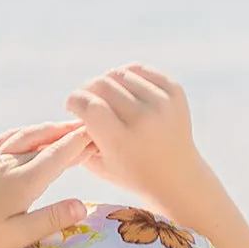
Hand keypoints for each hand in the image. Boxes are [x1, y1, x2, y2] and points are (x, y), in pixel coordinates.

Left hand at [0, 121, 91, 247]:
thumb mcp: (19, 235)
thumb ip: (51, 219)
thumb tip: (83, 206)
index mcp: (22, 181)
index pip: (57, 155)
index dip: (79, 143)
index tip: (97, 134)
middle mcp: (7, 164)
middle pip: (44, 141)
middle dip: (67, 133)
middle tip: (88, 128)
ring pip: (24, 137)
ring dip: (46, 130)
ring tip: (63, 127)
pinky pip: (4, 141)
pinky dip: (22, 134)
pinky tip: (26, 135)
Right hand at [65, 64, 204, 215]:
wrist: (177, 177)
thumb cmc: (132, 174)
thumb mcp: (100, 165)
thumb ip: (82, 137)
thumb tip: (74, 107)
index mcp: (122, 141)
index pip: (89, 105)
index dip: (75, 100)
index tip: (71, 105)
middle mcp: (143, 119)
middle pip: (102, 85)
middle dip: (88, 89)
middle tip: (85, 99)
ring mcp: (161, 103)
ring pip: (120, 74)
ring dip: (106, 82)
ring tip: (104, 95)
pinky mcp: (174, 91)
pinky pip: (140, 70)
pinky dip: (126, 75)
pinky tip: (122, 89)